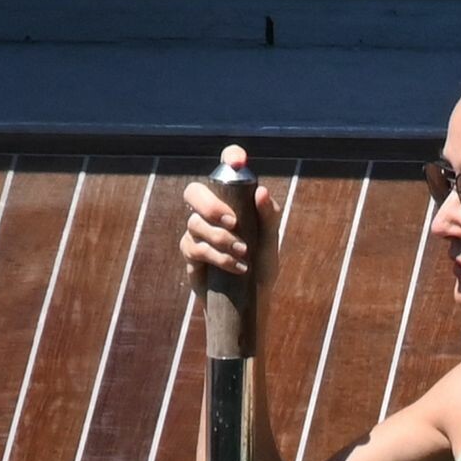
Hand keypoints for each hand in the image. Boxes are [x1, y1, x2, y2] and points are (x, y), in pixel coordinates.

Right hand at [180, 144, 280, 302]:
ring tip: (244, 253)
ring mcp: (196, 232)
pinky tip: (237, 267)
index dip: (229, 158)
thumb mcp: (270, 242)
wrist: (250, 302)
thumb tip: (262, 192)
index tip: (238, 161)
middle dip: (211, 205)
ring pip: (195, 224)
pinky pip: (195, 249)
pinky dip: (218, 257)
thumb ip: (268, 217)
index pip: (225, 170)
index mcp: (231, 201)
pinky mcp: (190, 254)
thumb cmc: (261, 267)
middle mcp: (209, 212)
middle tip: (233, 222)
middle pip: (194, 192)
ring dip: (221, 239)